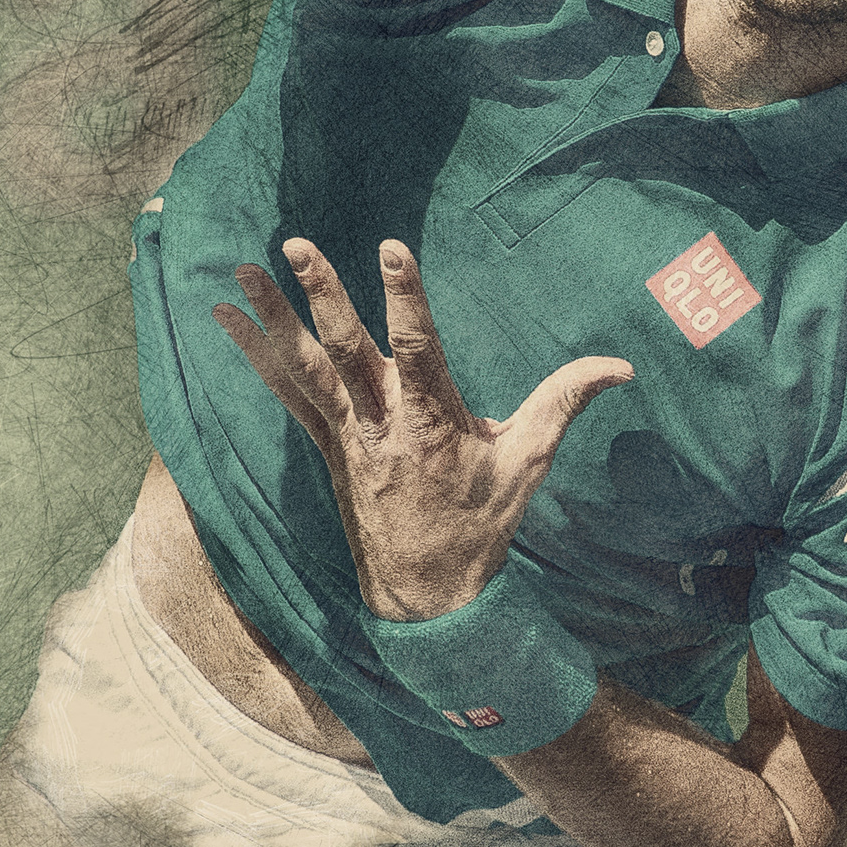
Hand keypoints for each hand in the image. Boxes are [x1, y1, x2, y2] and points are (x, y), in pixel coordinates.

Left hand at [213, 237, 632, 621]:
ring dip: (271, 319)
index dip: (405, 298)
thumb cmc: (478, 528)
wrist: (425, 599)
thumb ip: (563, 403)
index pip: (417, 348)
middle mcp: (380, 425)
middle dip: (319, 297)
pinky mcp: (326, 448)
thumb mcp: (527, 465)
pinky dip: (255, 356)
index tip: (391, 248)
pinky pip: (285, 394)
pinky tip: (226, 319)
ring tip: (243, 270)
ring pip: (303, 369)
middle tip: (293, 247)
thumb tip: (621, 367)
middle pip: (344, 351)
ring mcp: (346, 437)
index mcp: (430, 423)